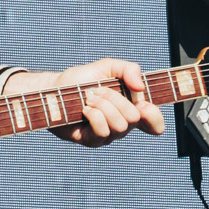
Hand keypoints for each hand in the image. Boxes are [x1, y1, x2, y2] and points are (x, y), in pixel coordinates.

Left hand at [5, 58, 165, 146]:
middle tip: (98, 90)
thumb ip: (129, 69)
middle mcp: (122, 125)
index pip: (154, 125)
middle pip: (135, 118)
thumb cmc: (81, 79)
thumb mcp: (107, 66)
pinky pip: (103, 131)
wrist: (53, 89)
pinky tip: (84, 109)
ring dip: (103, 105)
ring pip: (120, 125)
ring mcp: (108, 135)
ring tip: (89, 97)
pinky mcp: (92, 141)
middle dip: (116, 98)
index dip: (155, 117)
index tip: (143, 104)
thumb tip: (140, 87)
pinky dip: (94, 115)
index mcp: (130, 108)